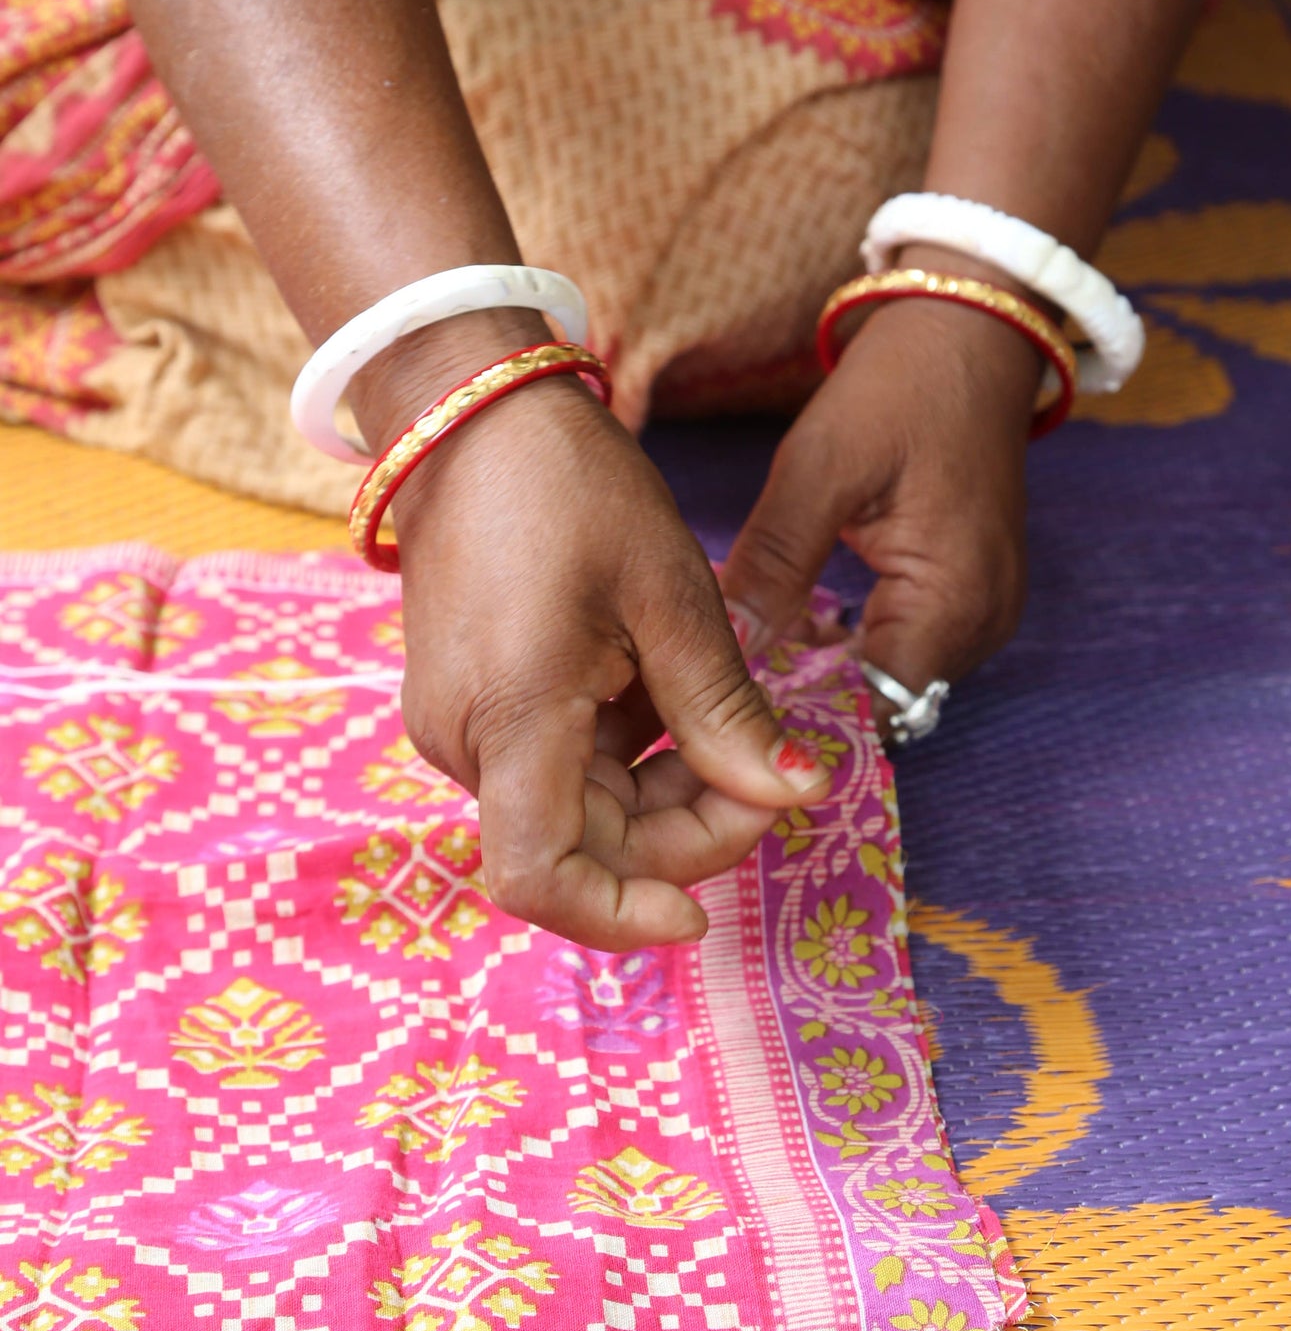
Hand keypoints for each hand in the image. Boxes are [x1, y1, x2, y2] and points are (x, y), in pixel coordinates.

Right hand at [353, 313, 830, 952]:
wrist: (473, 413)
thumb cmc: (570, 488)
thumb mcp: (671, 597)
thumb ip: (723, 713)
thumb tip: (791, 796)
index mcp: (508, 717)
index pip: (541, 881)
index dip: (622, 917)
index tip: (701, 913)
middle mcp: (464, 740)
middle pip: (578, 849)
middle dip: (680, 835)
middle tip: (768, 774)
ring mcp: (458, 723)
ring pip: (572, 811)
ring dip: (658, 794)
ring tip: (727, 717)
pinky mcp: (469, 702)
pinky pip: (551, 766)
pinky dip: (623, 758)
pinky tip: (667, 696)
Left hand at [721, 281, 1038, 714]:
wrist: (969, 333)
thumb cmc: (902, 387)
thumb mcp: (821, 467)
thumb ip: (774, 563)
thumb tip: (726, 644)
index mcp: (954, 600)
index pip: (876, 708)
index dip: (802, 715)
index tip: (729, 704)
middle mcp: (983, 624)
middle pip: (886, 704)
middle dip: (808, 697)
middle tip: (725, 677)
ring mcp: (985, 612)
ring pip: (893, 679)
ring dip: (828, 670)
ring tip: (753, 649)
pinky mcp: (973, 593)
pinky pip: (907, 645)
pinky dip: (854, 642)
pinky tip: (799, 619)